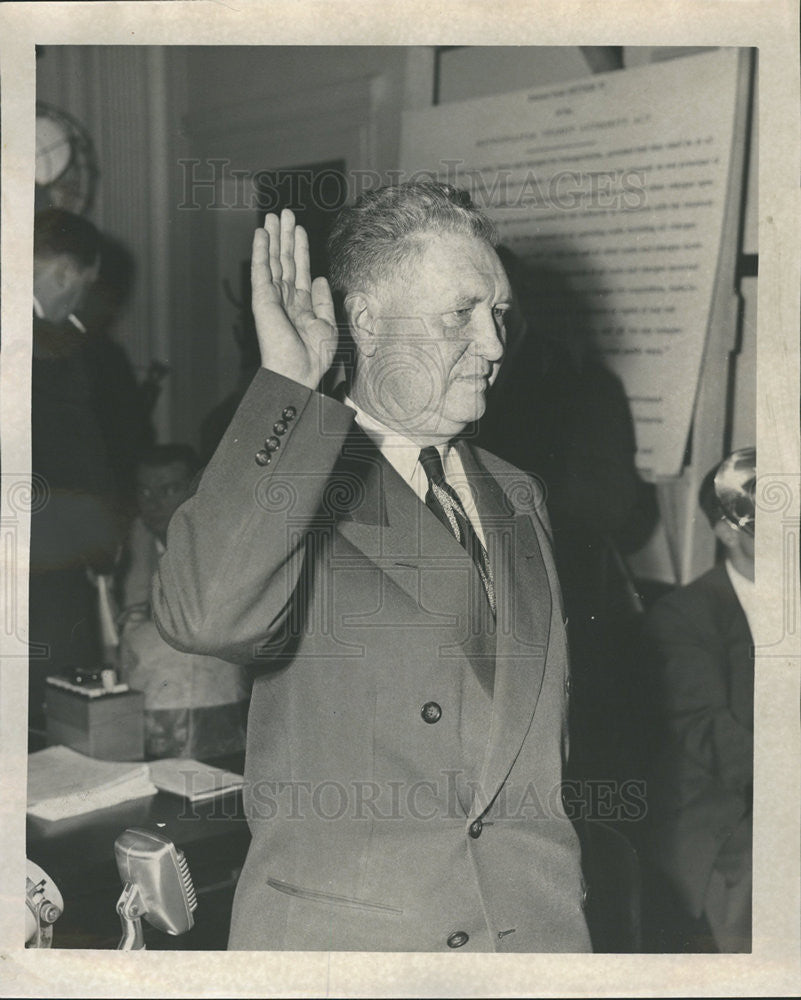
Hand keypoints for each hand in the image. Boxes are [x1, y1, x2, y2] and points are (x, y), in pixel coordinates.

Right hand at [251, 208, 337, 388]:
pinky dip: (260, 250)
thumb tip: (317, 277)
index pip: (299, 269)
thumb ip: (323, 300)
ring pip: (272, 260)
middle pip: (284, 260)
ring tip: (274, 216)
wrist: (299, 372)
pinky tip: (261, 234)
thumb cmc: (313, 357)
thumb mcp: (327, 325)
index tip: (300, 229)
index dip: (300, 248)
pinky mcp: (262, 298)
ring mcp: (272, 297)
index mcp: (301, 304)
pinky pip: (261, 269)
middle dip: (285, 236)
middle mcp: (285, 298)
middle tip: (285, 213)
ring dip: (273, 236)